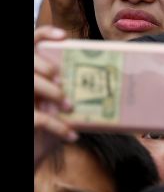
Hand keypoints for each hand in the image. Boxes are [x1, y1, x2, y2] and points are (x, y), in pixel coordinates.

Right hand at [34, 26, 76, 167]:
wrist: (34, 156)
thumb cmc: (51, 130)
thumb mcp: (63, 108)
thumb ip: (75, 92)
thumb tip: (113, 84)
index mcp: (33, 75)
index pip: (32, 42)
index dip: (45, 34)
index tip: (65, 36)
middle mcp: (25, 85)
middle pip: (29, 62)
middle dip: (46, 66)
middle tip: (63, 80)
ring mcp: (22, 100)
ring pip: (30, 84)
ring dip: (53, 93)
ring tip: (69, 106)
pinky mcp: (24, 120)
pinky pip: (38, 118)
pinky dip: (58, 127)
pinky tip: (72, 136)